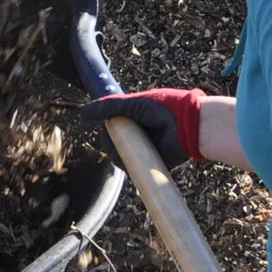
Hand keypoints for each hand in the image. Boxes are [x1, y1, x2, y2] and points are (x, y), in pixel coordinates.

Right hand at [78, 87, 207, 167]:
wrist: (188, 125)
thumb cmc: (164, 109)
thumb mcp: (133, 104)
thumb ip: (109, 107)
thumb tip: (83, 112)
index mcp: (136, 119)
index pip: (113, 124)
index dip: (108, 123)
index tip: (106, 120)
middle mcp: (139, 135)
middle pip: (112, 140)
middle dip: (110, 137)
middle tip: (118, 132)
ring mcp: (143, 150)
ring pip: (117, 154)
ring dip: (116, 149)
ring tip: (126, 141)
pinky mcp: (149, 163)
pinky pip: (128, 166)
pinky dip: (123, 161)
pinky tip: (127, 153)